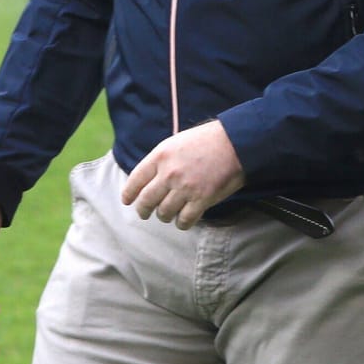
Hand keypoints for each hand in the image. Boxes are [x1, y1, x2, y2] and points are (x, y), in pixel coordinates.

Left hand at [122, 120, 244, 228]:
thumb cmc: (207, 140)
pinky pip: (185, 220)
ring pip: (164, 213)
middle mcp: (169, 173)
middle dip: (143, 210)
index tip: (128, 201)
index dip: (129, 194)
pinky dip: (182, 223)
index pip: (136, 180)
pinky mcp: (202, 200)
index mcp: (160, 156)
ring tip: (168, 214)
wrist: (236, 142)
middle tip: (145, 213)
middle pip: (147, 201)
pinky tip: (184, 220)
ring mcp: (185, 188)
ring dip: (165, 216)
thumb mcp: (176, 142)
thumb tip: (149, 179)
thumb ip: (161, 160)